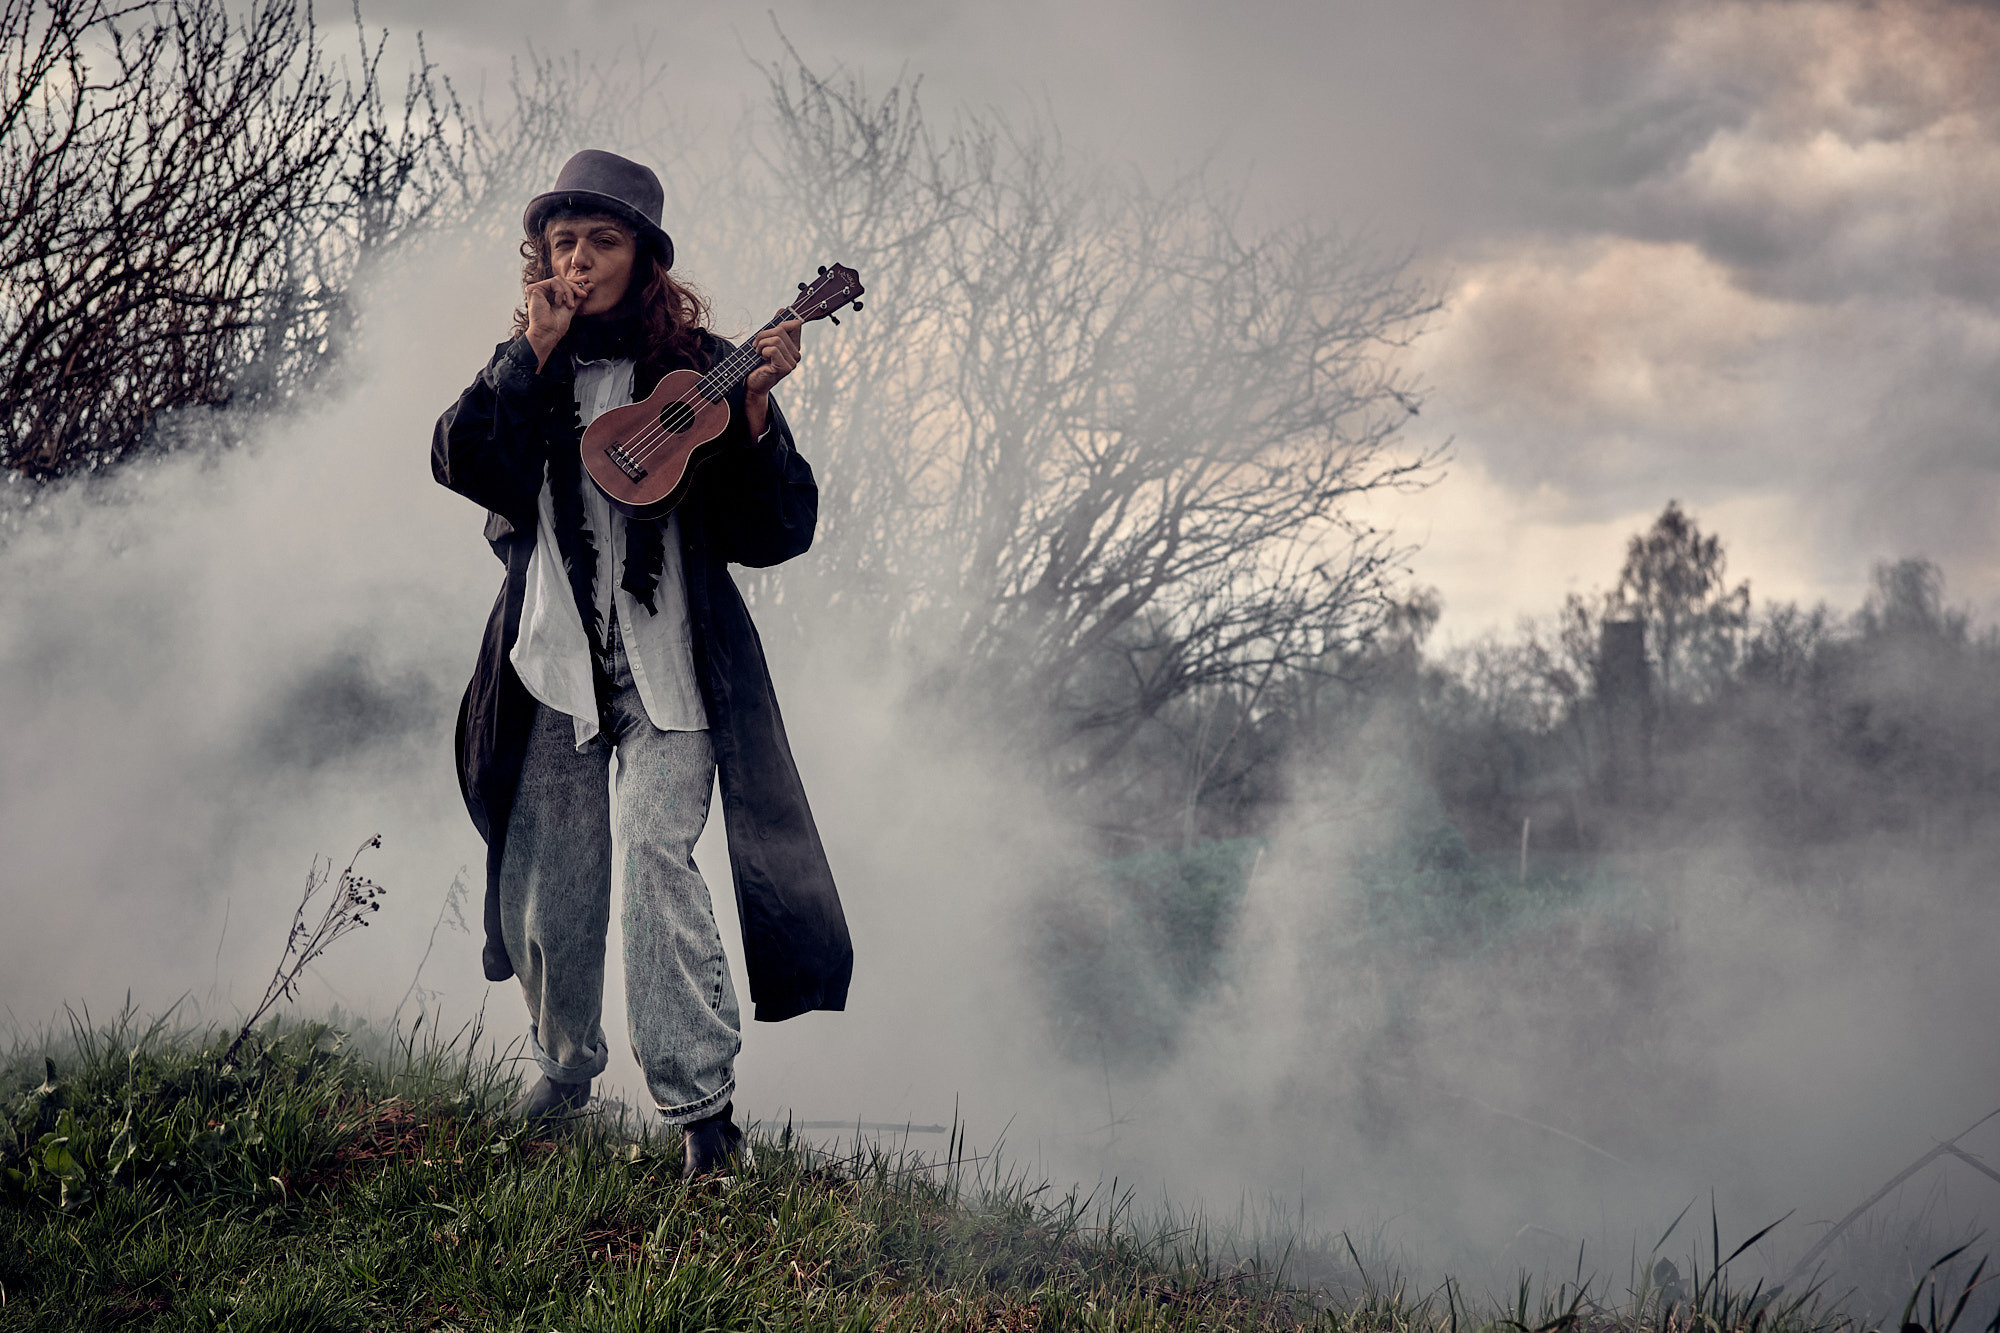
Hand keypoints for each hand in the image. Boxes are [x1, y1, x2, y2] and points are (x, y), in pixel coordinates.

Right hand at [523, 275, 584, 370]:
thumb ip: (579, 295)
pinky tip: (558, 304)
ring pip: (558, 280)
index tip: (586, 280)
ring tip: (570, 305)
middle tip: (583, 295)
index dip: (574, 281)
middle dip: (574, 287)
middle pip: (561, 280)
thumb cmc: (558, 324)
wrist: (548, 332)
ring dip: (568, 292)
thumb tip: (590, 284)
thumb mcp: (572, 306)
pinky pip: (553, 282)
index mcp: (548, 295)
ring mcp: (536, 289)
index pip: (562, 283)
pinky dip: (560, 292)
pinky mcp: (533, 288)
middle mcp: (541, 290)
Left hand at [743, 313, 802, 437]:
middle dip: (763, 334)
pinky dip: (763, 351)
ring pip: (777, 339)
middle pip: (781, 329)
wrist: (752, 383)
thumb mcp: (765, 340)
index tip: (768, 331)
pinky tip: (761, 358)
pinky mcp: (785, 368)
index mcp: (794, 346)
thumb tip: (782, 309)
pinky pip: (773, 349)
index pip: (794, 324)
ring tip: (757, 351)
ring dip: (761, 343)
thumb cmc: (757, 363)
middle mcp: (796, 354)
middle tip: (756, 345)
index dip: (780, 323)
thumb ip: (774, 326)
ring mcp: (792, 362)